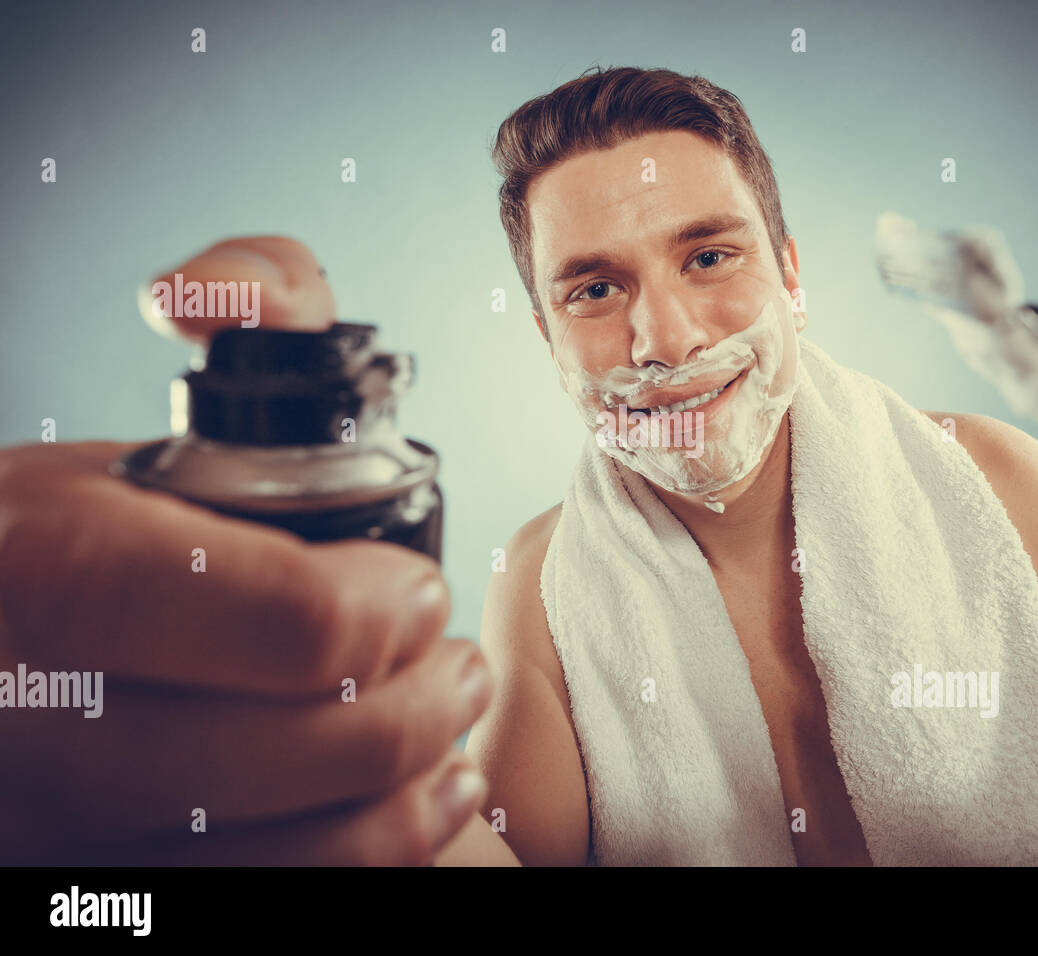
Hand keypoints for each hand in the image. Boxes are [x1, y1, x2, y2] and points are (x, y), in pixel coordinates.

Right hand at [0, 237, 492, 864]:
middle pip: (314, 747)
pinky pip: (264, 897)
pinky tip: (420, 803)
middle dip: (424, 700)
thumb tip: (231, 292)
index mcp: (43, 569)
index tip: (416, 589)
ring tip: (449, 729)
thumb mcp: (131, 426)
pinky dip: (370, 854)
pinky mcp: (85, 881)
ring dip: (413, 785)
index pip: (291, 622)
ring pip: (297, 848)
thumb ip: (233, 321)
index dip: (389, 608)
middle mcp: (34, 718)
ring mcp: (54, 819)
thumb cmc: (59, 550)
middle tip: (455, 663)